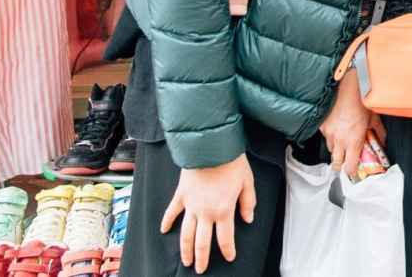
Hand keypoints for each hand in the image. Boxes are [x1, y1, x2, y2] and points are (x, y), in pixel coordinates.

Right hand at [160, 154, 256, 273]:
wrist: (210, 146)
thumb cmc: (231, 162)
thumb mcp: (247, 182)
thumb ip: (248, 202)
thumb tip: (248, 219)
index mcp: (224, 210)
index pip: (225, 238)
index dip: (227, 250)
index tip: (229, 257)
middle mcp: (205, 212)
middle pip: (202, 242)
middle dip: (202, 258)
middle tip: (200, 269)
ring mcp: (191, 205)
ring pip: (186, 234)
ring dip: (185, 249)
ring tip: (186, 261)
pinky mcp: (181, 195)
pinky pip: (171, 212)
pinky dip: (167, 222)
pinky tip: (164, 231)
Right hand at [320, 72, 383, 178]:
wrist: (344, 89)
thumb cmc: (360, 102)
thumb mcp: (374, 118)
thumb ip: (378, 132)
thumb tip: (382, 141)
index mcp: (354, 141)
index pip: (350, 167)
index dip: (352, 171)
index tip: (355, 170)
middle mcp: (340, 141)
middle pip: (336, 164)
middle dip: (341, 165)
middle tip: (347, 160)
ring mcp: (329, 134)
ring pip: (331, 150)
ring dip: (337, 149)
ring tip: (343, 140)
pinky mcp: (322, 127)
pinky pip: (326, 137)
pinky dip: (331, 135)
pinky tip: (337, 128)